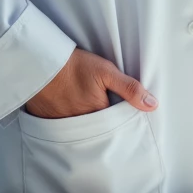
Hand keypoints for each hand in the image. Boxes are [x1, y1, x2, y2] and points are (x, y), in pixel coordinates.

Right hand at [25, 49, 157, 118]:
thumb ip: (130, 89)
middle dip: (100, 125)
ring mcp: (61, 124)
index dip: (117, 119)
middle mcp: (80, 125)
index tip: (117, 112)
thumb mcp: (107, 72)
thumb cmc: (74, 65)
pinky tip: (66, 110)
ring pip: (78, 130)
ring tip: (83, 110)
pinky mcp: (47, 120)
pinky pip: (60, 128)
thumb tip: (152, 105)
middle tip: (98, 110)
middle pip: (96, 130)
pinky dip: (65, 122)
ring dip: (83, 124)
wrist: (40, 61)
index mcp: (97, 114)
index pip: (113, 125)